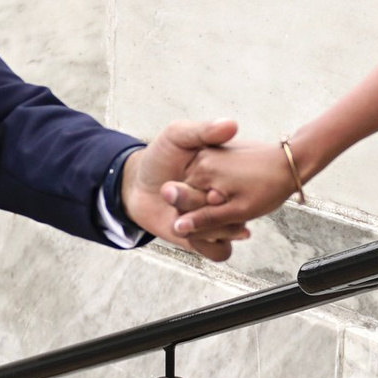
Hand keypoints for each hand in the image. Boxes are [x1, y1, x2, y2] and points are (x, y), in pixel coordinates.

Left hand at [122, 118, 258, 259]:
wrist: (135, 187)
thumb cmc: (158, 157)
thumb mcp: (178, 135)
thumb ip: (203, 131)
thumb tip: (232, 125)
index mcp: (224, 174)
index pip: (243, 186)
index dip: (228, 192)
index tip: (211, 192)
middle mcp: (224, 197)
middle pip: (237, 212)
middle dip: (215, 213)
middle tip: (190, 203)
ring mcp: (215, 219)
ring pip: (232, 234)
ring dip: (213, 231)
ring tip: (182, 221)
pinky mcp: (204, 239)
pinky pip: (220, 252)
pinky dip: (208, 247)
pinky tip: (188, 234)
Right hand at [167, 137, 302, 238]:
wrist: (290, 162)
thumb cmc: (269, 186)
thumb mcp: (238, 210)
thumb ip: (206, 218)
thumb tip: (178, 227)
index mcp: (202, 170)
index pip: (184, 205)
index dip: (202, 219)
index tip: (226, 219)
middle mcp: (201, 158)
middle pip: (191, 197)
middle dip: (209, 210)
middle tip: (236, 211)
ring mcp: (209, 153)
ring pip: (200, 189)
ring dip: (215, 201)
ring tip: (240, 200)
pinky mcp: (217, 153)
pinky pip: (209, 179)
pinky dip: (220, 190)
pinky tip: (237, 192)